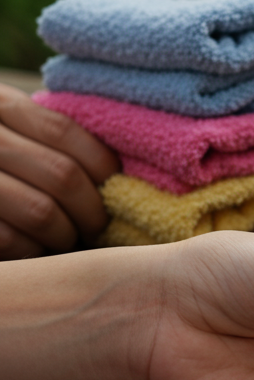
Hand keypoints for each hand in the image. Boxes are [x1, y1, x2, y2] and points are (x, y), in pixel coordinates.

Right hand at [0, 83, 119, 258]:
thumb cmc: (3, 162)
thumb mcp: (12, 128)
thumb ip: (48, 136)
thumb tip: (117, 171)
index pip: (62, 131)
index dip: (100, 165)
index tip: (115, 188)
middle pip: (61, 175)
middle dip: (91, 209)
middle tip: (97, 226)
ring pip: (41, 212)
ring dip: (66, 234)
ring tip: (68, 238)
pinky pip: (13, 241)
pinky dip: (35, 251)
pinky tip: (37, 249)